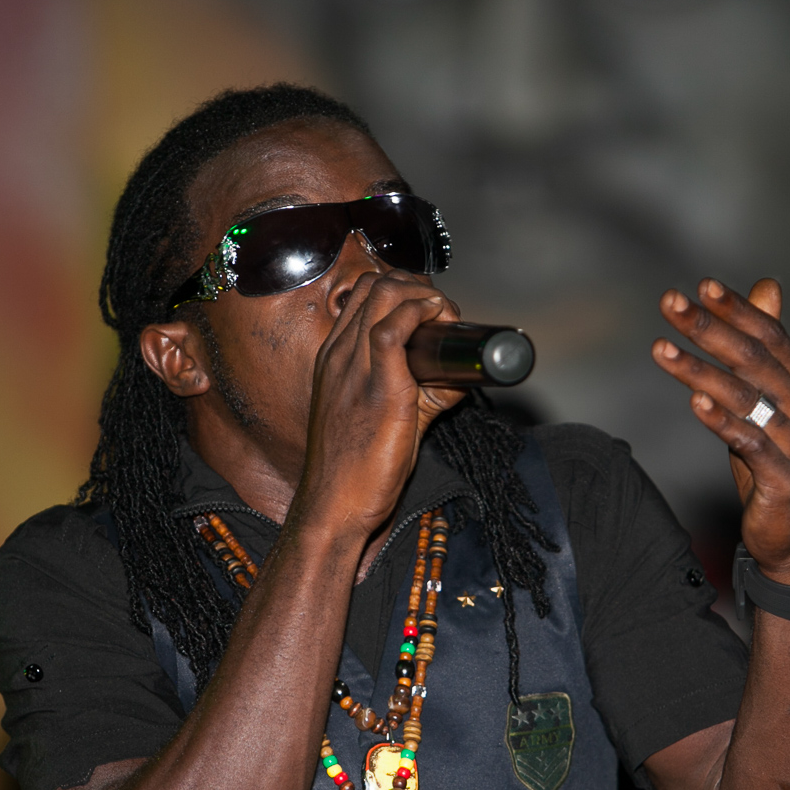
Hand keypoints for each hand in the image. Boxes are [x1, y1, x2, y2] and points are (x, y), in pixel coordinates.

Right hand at [298, 269, 464, 538]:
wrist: (334, 506)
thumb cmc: (354, 469)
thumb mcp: (381, 418)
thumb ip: (416, 392)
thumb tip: (455, 379)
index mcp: (335, 358)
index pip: (365, 294)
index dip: (405, 290)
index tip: (432, 312)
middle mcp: (340, 354)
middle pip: (377, 284)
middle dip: (420, 286)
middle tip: (445, 316)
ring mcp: (354, 367)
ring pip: (385, 293)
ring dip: (426, 296)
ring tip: (447, 320)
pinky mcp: (378, 387)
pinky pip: (394, 327)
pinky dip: (422, 314)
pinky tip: (440, 325)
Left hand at [652, 278, 789, 585]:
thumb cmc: (775, 462)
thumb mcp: (768, 402)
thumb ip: (764, 348)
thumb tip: (767, 287)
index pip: (769, 336)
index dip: (736, 310)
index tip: (700, 286)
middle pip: (753, 359)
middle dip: (708, 328)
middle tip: (669, 303)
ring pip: (745, 398)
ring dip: (699, 370)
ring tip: (661, 349)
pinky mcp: (785, 478)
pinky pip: (751, 443)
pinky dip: (722, 421)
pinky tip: (694, 402)